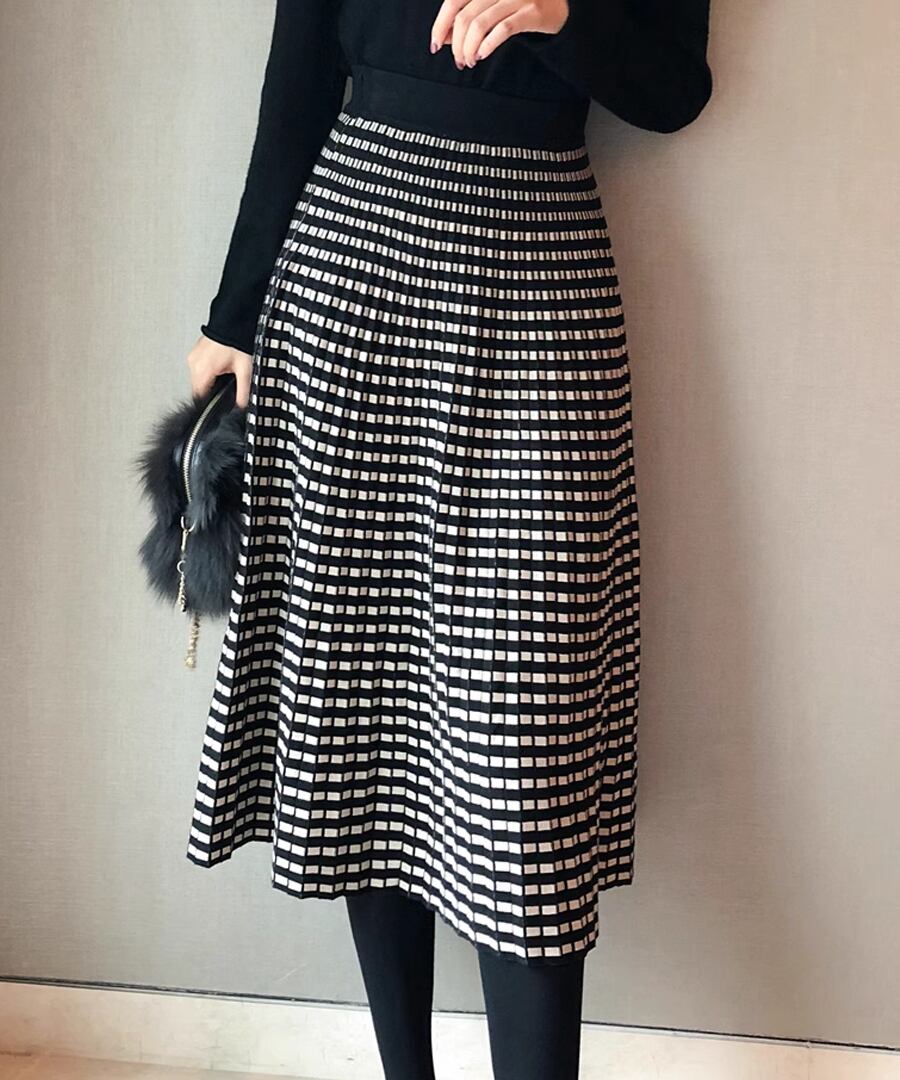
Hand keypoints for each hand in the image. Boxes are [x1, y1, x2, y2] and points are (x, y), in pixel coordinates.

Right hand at [186, 333, 252, 408]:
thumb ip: (243, 392)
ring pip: (199, 379)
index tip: (221, 403)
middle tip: (228, 386)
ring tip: (227, 373)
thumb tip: (242, 407)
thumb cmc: (239, 340)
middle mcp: (194, 363)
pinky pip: (200, 368)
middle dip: (213, 391)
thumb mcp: (246, 370)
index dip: (211, 403)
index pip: (200, 398)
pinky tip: (222, 366)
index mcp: (202, 370)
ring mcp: (194, 356)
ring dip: (211, 380)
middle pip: (199, 389)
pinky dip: (209, 371)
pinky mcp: (196, 351)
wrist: (235, 319)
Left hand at [430, 0, 568, 69]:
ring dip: (469, 49)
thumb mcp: (490, 8)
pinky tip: (481, 55)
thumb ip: (467, 19)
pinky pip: (502, 30)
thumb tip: (442, 38)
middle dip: (456, 44)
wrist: (560, 5)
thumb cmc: (520, 8)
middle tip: (459, 61)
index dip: (440, 25)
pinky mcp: (531, 11)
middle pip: (465, 17)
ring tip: (469, 62)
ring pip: (480, 25)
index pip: (453, 1)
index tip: (435, 46)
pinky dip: (487, 46)